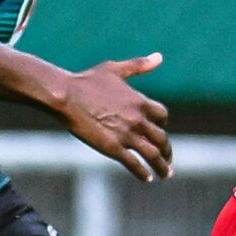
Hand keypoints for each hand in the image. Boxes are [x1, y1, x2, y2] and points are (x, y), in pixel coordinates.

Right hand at [60, 52, 171, 182]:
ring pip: (153, 155)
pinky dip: (142, 172)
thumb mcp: (116, 69)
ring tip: (165, 175)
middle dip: (167, 151)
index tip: (159, 132)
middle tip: (168, 161)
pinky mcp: (113, 148)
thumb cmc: (87, 80)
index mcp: (140, 102)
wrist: (66, 96)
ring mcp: (127, 135)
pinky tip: (146, 178)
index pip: (162, 116)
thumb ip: (139, 65)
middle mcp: (138, 119)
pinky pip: (134, 164)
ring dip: (161, 167)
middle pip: (162, 139)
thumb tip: (160, 57)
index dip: (162, 124)